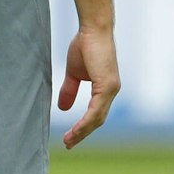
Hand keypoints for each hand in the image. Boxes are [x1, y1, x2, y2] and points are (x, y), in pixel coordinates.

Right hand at [58, 27, 119, 149]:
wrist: (93, 29)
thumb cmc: (85, 45)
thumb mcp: (74, 73)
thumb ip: (70, 90)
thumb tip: (62, 107)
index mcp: (106, 89)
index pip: (96, 114)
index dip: (83, 127)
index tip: (70, 137)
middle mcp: (112, 91)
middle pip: (98, 121)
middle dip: (82, 134)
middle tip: (68, 144)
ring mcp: (111, 89)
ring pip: (97, 119)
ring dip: (82, 132)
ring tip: (68, 141)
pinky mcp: (107, 86)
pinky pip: (95, 111)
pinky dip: (85, 123)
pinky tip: (75, 131)